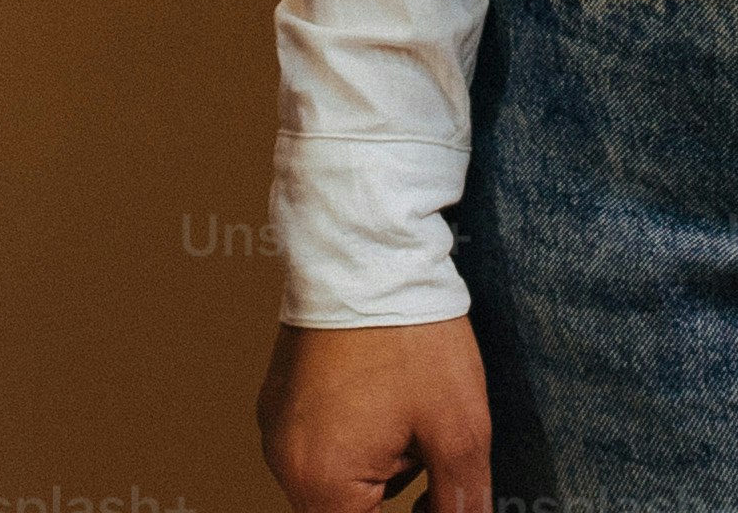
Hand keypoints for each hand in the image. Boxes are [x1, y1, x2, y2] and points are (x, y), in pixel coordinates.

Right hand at [261, 315, 489, 510]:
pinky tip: (385, 399)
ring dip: (377, 470)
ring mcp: (276, 427)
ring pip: (336, 482)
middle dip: (395, 497)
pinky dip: (355, 439)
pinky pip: (319, 445)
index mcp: (322, 480)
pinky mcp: (279, 398)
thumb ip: (461, 503)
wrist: (366, 249)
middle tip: (429, 453)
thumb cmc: (412, 336)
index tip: (434, 497)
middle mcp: (285, 461)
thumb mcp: (458, 431)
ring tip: (409, 413)